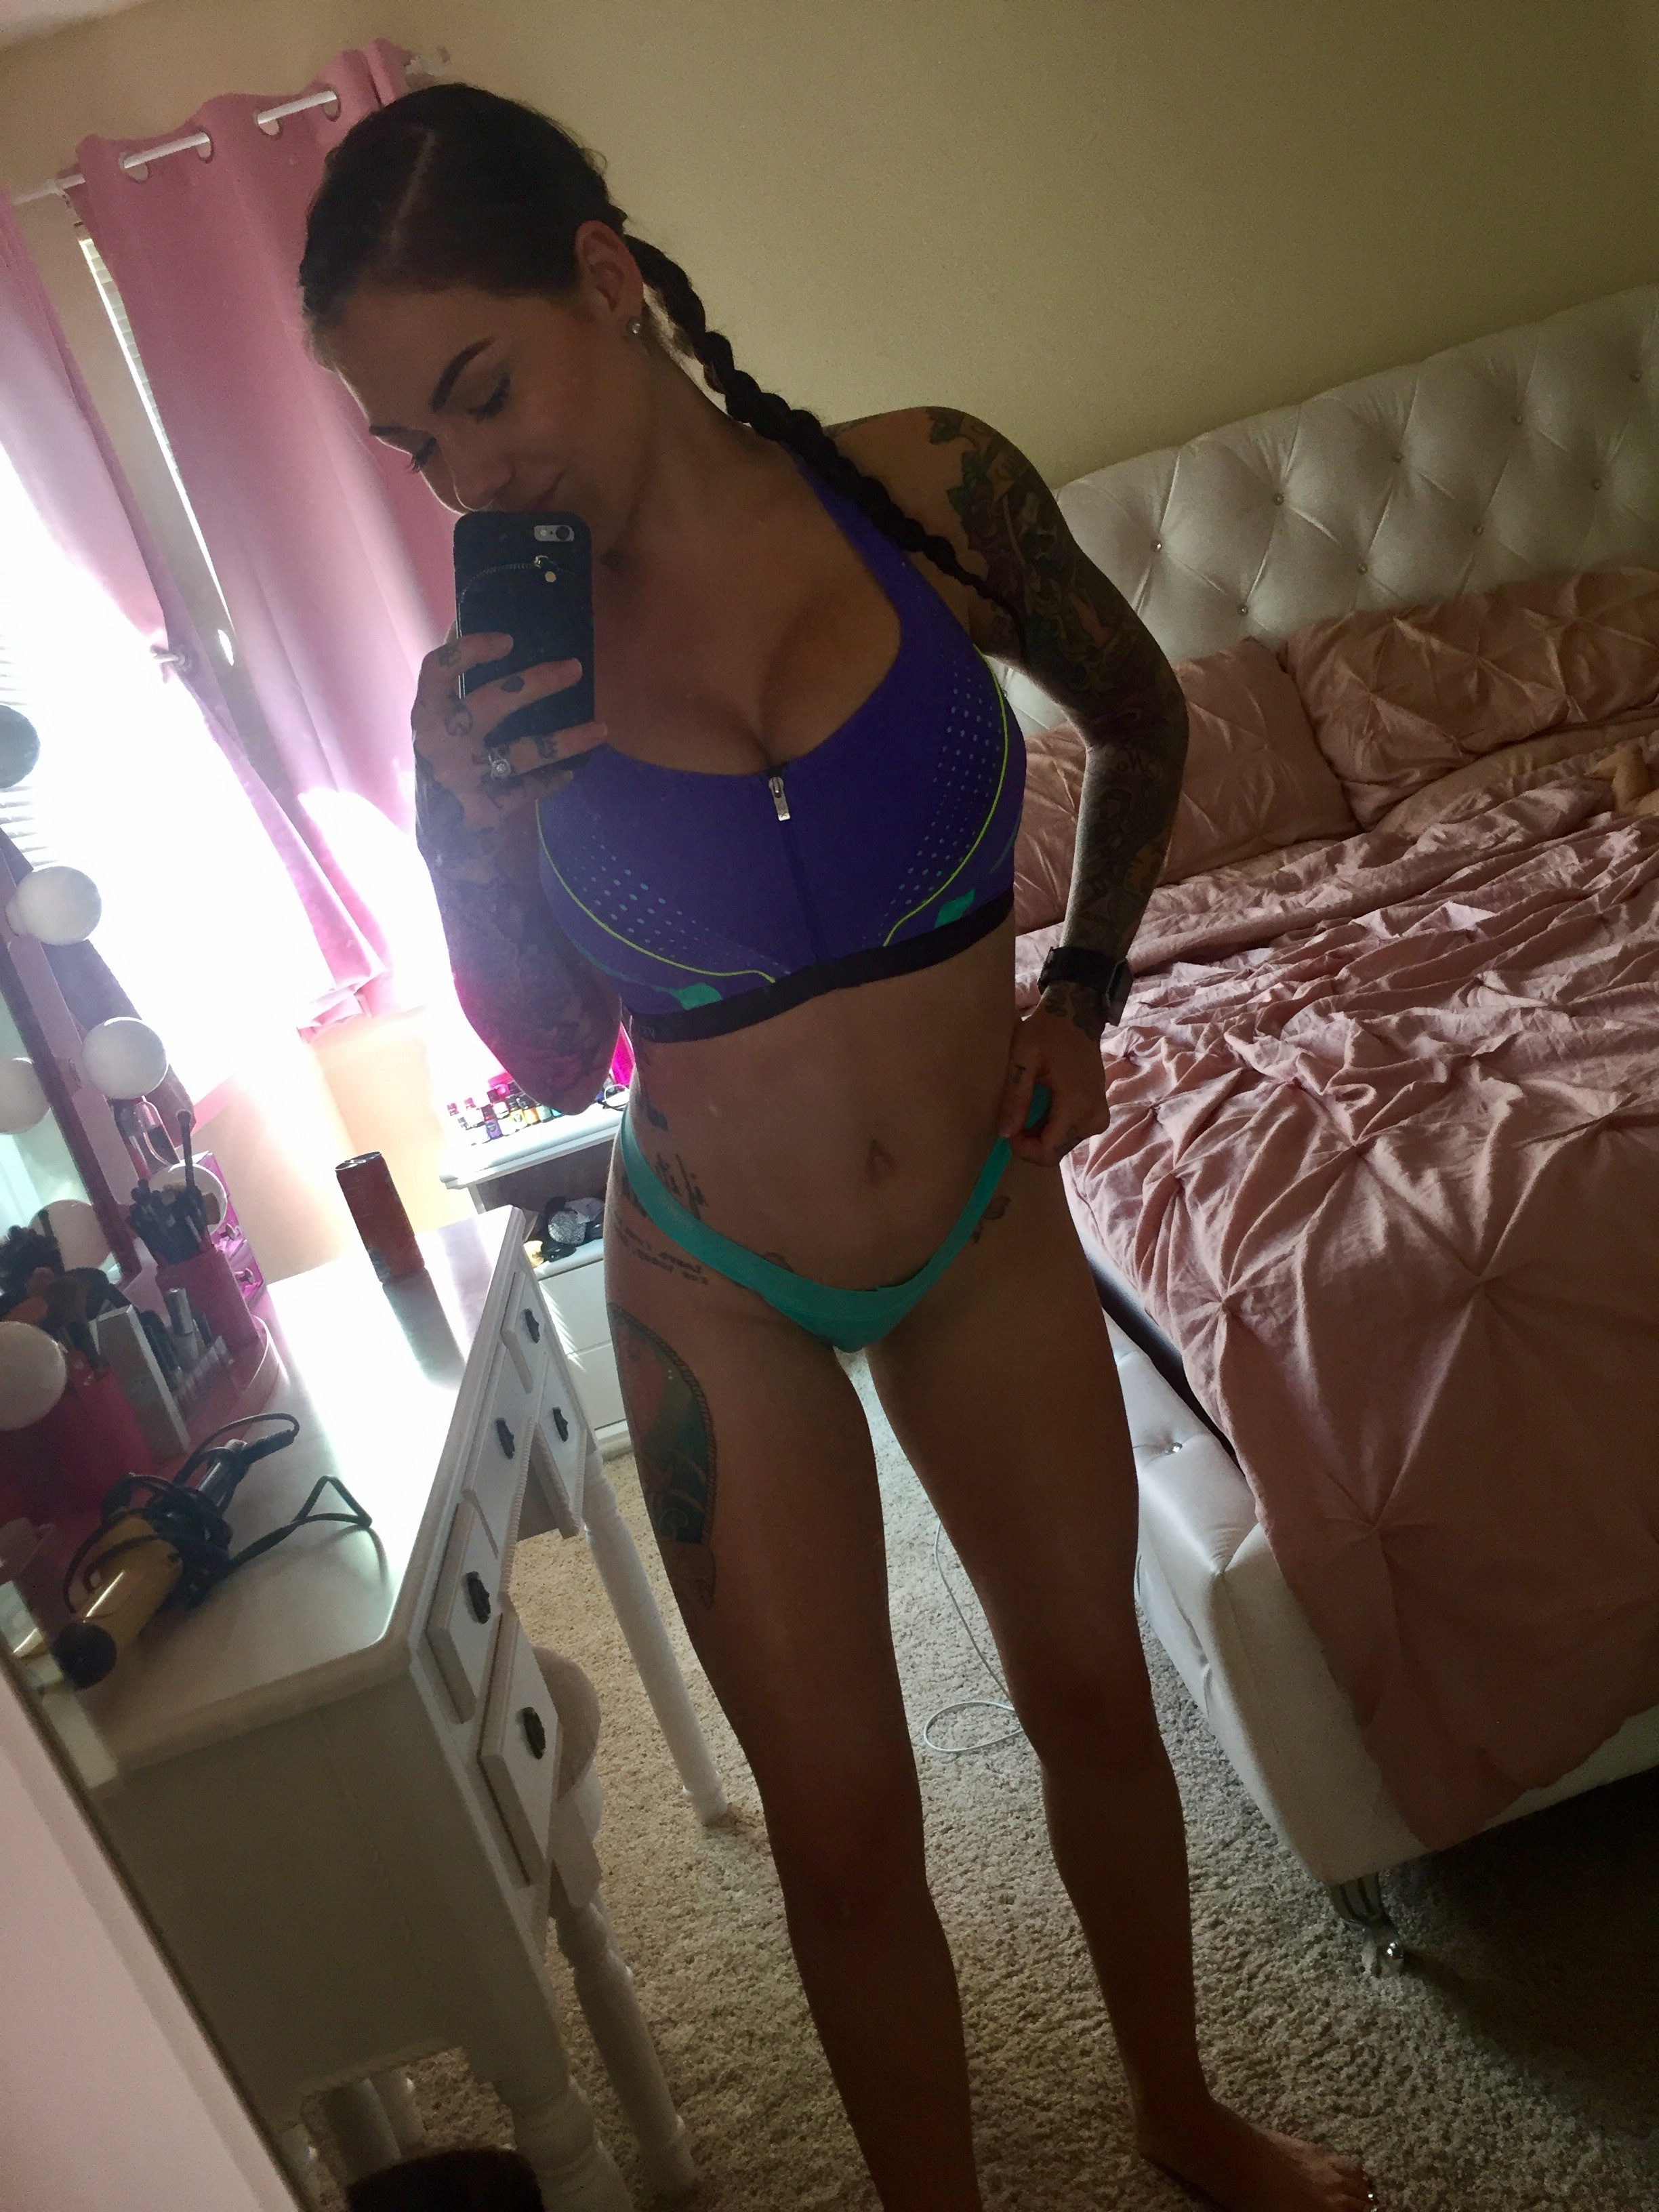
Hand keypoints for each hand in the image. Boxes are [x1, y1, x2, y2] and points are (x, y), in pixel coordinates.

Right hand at [413, 630, 608, 832]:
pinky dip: (552, 779)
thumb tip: (483, 625)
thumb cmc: (443, 757)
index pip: (440, 670)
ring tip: (601, 728)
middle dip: (539, 682)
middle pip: (495, 703)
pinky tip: (571, 769)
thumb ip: (456, 685)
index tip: (508, 639)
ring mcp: (464, 777)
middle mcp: (441, 743)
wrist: (437, 829)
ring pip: (524, 752)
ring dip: (567, 740)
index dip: (471, 650)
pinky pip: (528, 790)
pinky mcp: (484, 808)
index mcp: (426, 713)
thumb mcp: (438, 721)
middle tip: (574, 667)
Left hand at [996, 1000, 1110, 1165]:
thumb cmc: (1047, 1033)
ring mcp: (1099, 1117)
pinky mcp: (1099, 1115)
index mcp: (1077, 1105)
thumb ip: (1015, 1097)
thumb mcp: (1022, 1058)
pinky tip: (1045, 1103)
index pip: (1048, 1152)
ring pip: (1062, 1145)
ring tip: (1032, 1102)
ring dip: (1041, 1133)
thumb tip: (1006, 1133)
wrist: (1077, 1018)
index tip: (1009, 1128)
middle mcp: (1094, 1117)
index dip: (1023, 1148)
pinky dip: (1052, 1126)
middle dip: (1030, 1140)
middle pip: (1055, 1152)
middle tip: (1017, 1112)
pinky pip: (1071, 1134)